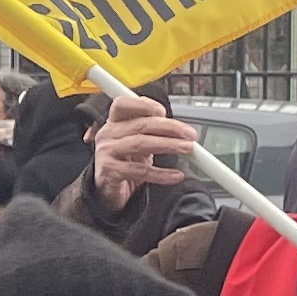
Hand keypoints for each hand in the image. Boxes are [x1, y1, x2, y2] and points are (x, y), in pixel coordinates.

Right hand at [88, 93, 199, 208]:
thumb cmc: (126, 162)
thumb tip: (181, 129)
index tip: (164, 112)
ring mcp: (107, 152)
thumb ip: (153, 131)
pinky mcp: (110, 172)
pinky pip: (140, 171)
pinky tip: (176, 175)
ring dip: (168, 145)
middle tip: (189, 134)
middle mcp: (108, 134)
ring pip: (141, 144)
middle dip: (169, 127)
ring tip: (187, 149)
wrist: (110, 190)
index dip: (144, 105)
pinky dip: (161, 174)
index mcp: (114, 122)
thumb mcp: (138, 142)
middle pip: (140, 124)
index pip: (124, 104)